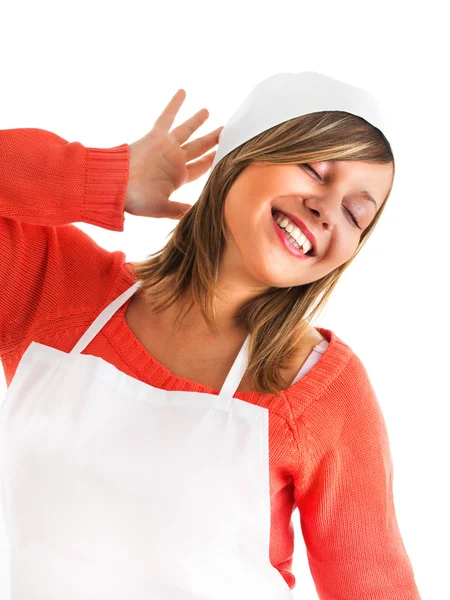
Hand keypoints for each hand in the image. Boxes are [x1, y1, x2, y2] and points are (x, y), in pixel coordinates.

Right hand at [125, 89, 223, 219]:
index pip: (201, 167)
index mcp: (178, 177)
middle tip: (224, 131)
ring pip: (186, 130)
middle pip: (198, 147)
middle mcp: (174, 160)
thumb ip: (179, 210)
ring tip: (207, 111)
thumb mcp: (161, 208)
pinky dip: (175, 105)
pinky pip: (167, 117)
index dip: (213, 160)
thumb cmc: (136, 200)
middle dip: (212, 140)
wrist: (115, 185)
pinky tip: (183, 91)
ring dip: (197, 121)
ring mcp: (166, 147)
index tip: (226, 154)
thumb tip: (195, 214)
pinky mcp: (156, 136)